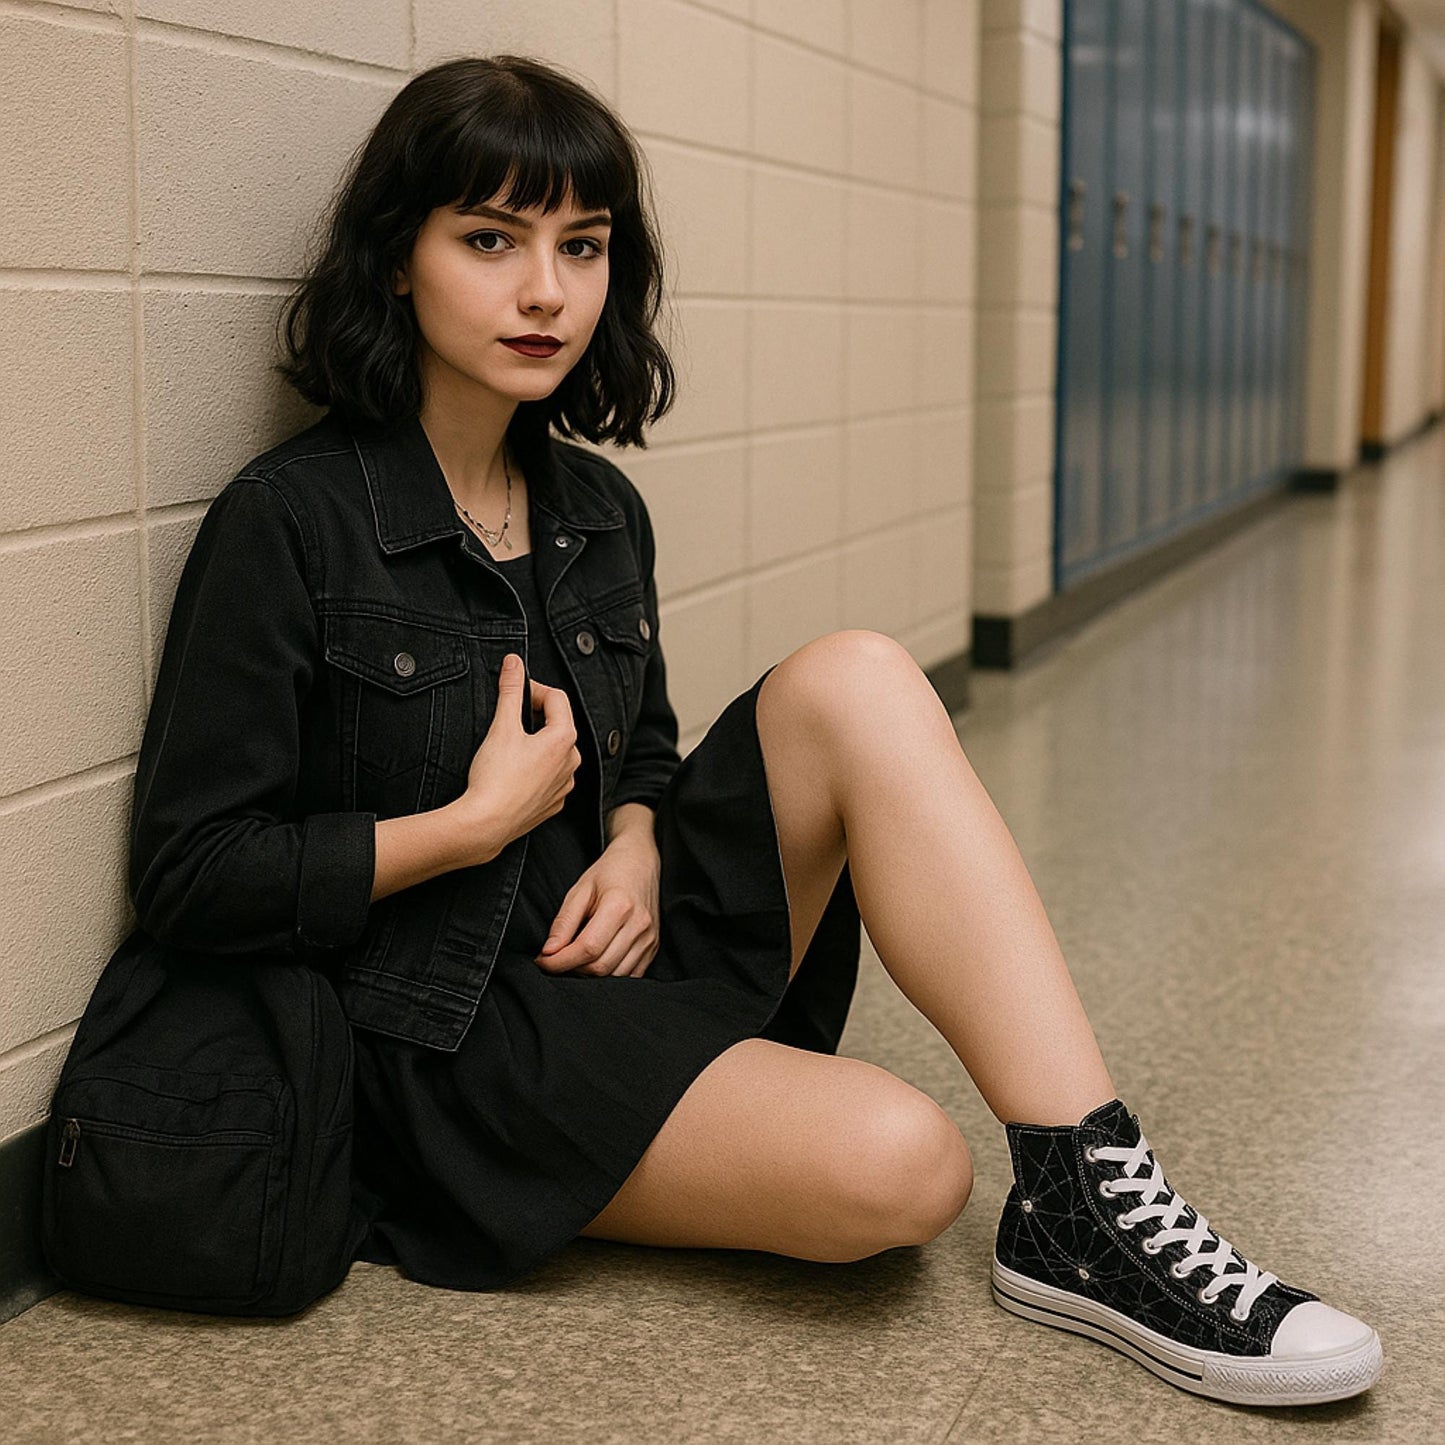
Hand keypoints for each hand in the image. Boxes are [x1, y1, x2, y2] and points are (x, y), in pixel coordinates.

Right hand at [458, 654, 579, 861]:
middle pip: (559, 724)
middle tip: (510, 716)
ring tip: (510, 746)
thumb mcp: (502, 726)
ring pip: (556, 752)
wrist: (486, 824)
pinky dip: (537, 768)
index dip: (534, 688)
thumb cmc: (495, 777)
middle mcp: (572, 762)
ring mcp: (564, 785)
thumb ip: (510, 690)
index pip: (557, 698)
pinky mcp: (553, 803)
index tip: (514, 691)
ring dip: (538, 742)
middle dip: (536, 715)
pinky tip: (515, 771)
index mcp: (564, 739)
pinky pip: (550, 776)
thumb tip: (513, 663)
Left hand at [533, 832, 661, 977]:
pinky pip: (629, 975)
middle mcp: (639, 925)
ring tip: (575, 959)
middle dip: (572, 969)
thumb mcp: (580, 890)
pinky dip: (609, 975)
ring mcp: (649, 939)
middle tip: (556, 960)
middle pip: (601, 966)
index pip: (587, 948)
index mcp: (619, 906)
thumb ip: (564, 922)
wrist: (640, 863)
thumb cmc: (609, 873)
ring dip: (590, 975)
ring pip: (615, 975)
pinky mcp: (653, 947)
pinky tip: (596, 961)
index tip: (542, 961)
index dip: (560, 961)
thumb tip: (548, 952)